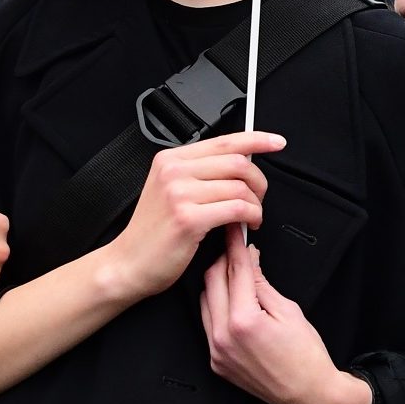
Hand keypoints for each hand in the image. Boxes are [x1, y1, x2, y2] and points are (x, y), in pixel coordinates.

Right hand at [97, 131, 284, 304]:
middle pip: (237, 163)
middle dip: (259, 182)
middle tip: (259, 198)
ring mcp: (179, 193)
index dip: (256, 140)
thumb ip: (200, 174)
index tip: (275, 142)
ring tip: (252, 217)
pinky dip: (251, 217)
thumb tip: (241, 165)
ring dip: (256, 204)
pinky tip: (248, 225)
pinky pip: (237, 209)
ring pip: (240, 188)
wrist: (129, 263)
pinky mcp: (188, 217)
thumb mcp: (170, 191)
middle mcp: (174, 171)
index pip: (224, 141)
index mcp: (170, 159)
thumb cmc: (153, 233)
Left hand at [200, 225, 370, 403]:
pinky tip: (234, 302)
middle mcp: (223, 337)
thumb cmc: (306, 356)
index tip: (235, 230)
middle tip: (237, 249)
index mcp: (243, 321)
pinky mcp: (216, 362)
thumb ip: (262, 284)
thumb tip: (248, 260)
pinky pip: (208, 324)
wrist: (309, 395)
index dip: (235, 246)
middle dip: (224, 261)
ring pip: (205, 302)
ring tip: (237, 276)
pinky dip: (217, 307)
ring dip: (218, 284)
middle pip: (211, 282)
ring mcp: (217, 352)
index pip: (234, 271)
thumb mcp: (289, 311)